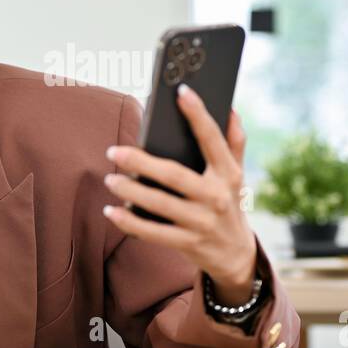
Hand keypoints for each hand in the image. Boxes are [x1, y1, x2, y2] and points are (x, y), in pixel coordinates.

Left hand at [102, 85, 257, 304]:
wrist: (236, 255)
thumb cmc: (229, 204)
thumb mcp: (236, 175)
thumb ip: (234, 143)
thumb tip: (232, 109)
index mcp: (228, 174)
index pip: (213, 140)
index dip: (198, 115)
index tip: (181, 91)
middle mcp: (216, 197)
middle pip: (174, 175)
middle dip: (141, 163)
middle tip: (114, 151)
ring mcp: (201, 222)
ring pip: (160, 204)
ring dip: (130, 191)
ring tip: (110, 178)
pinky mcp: (188, 243)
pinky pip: (153, 232)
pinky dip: (129, 223)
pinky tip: (111, 210)